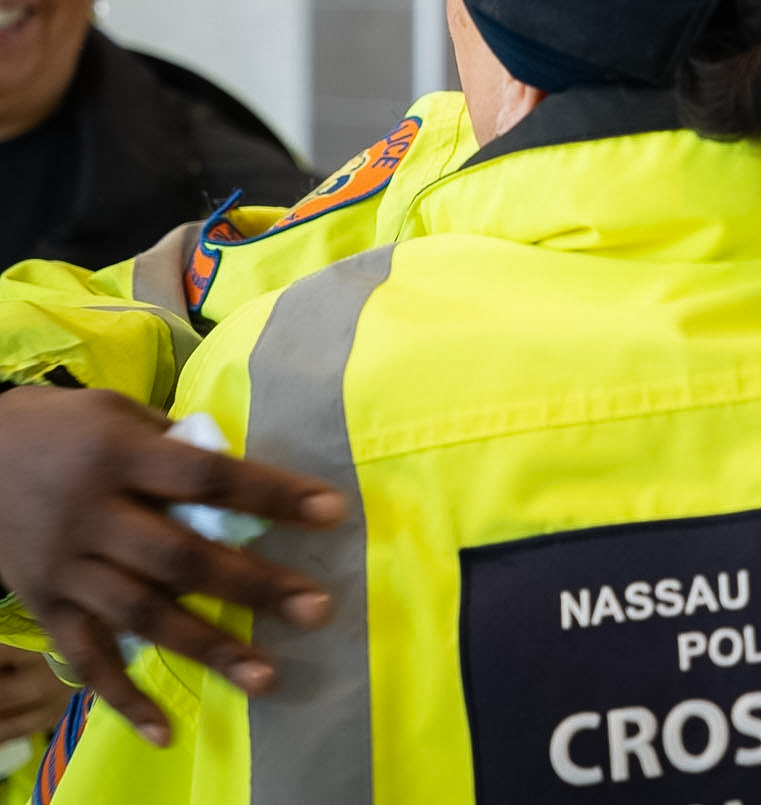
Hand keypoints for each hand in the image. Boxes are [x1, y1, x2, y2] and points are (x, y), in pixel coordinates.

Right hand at [0, 386, 345, 744]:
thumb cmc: (63, 429)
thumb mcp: (118, 411)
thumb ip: (175, 446)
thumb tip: (244, 480)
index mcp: (120, 456)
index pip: (208, 477)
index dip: (272, 494)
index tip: (332, 511)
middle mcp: (93, 515)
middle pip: (181, 557)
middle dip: (253, 586)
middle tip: (316, 609)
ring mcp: (67, 567)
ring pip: (142, 615)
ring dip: (207, 648)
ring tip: (266, 676)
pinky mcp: (45, 604)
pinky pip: (86, 657)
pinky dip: (122, 697)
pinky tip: (164, 731)